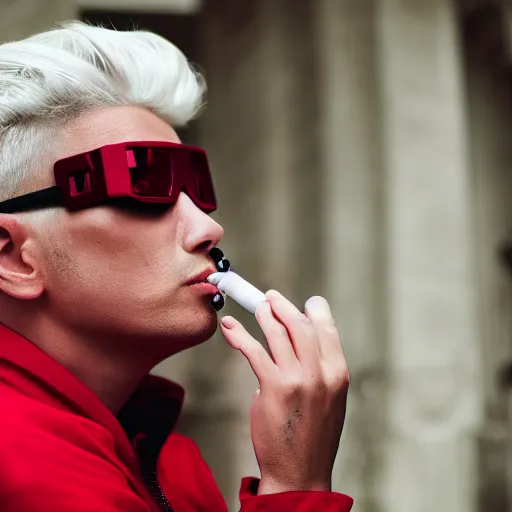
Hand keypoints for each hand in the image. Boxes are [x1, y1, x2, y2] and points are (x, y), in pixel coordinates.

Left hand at [220, 290, 349, 494]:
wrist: (301, 472)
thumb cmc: (313, 434)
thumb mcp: (329, 398)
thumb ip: (318, 367)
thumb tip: (296, 339)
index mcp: (338, 372)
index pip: (326, 328)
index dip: (312, 310)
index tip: (303, 302)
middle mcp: (320, 372)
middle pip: (299, 324)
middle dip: (283, 306)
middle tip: (271, 297)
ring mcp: (297, 379)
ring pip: (277, 333)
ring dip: (263, 315)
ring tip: (256, 307)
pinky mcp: (273, 388)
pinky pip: (253, 351)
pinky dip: (239, 335)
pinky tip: (229, 327)